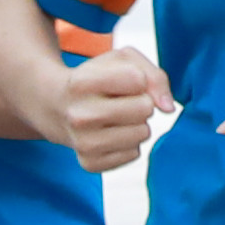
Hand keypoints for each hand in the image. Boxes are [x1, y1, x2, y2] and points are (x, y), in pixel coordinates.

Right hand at [57, 45, 172, 174]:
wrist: (57, 106)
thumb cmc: (97, 80)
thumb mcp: (122, 61)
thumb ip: (154, 75)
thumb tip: (168, 108)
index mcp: (80, 83)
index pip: (138, 80)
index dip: (138, 79)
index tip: (120, 81)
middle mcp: (78, 115)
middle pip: (145, 108)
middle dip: (141, 103)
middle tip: (120, 102)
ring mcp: (82, 143)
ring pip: (143, 133)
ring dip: (136, 124)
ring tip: (114, 117)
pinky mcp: (90, 163)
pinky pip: (134, 153)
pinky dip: (128, 144)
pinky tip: (108, 133)